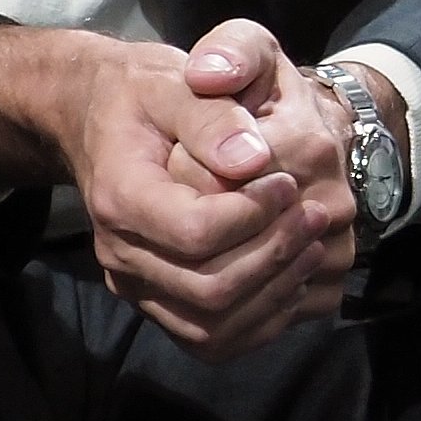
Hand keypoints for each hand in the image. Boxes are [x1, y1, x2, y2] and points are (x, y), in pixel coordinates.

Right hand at [0, 17, 360, 357]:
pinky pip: (214, 340)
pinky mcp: (158, 304)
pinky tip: (293, 275)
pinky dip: (263, 318)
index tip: (290, 180)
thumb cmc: (146, 97)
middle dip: (276, 254)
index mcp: (120, 196)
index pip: (196, 232)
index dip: (256, 213)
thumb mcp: (175, 80)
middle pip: (209, 289)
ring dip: (277, 291)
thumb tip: (253, 159)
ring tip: (314, 243)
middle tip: (317, 213)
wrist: (103, 120)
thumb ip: (212, 114)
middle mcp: (120, 253)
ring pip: (214, 327)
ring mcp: (136, 286)